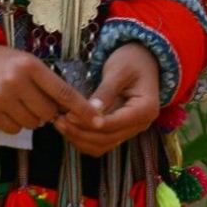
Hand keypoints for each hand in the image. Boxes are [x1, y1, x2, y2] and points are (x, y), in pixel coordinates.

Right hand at [0, 44, 88, 134]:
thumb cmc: (3, 63)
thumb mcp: (27, 62)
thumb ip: (47, 81)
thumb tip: (70, 106)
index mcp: (30, 66)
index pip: (63, 91)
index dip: (82, 108)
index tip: (97, 119)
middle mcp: (15, 82)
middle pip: (48, 111)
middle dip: (49, 111)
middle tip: (38, 101)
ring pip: (32, 123)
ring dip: (32, 118)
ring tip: (21, 104)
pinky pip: (14, 129)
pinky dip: (15, 124)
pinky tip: (8, 110)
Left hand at [54, 42, 160, 156]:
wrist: (141, 61)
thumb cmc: (131, 61)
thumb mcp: (119, 70)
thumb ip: (106, 90)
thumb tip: (92, 109)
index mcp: (146, 109)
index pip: (116, 123)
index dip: (91, 122)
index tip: (70, 115)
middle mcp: (141, 124)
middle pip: (107, 138)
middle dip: (81, 132)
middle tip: (60, 119)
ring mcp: (130, 130)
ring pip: (101, 146)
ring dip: (79, 139)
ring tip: (60, 123)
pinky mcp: (119, 131)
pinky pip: (99, 144)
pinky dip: (82, 139)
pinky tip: (69, 127)